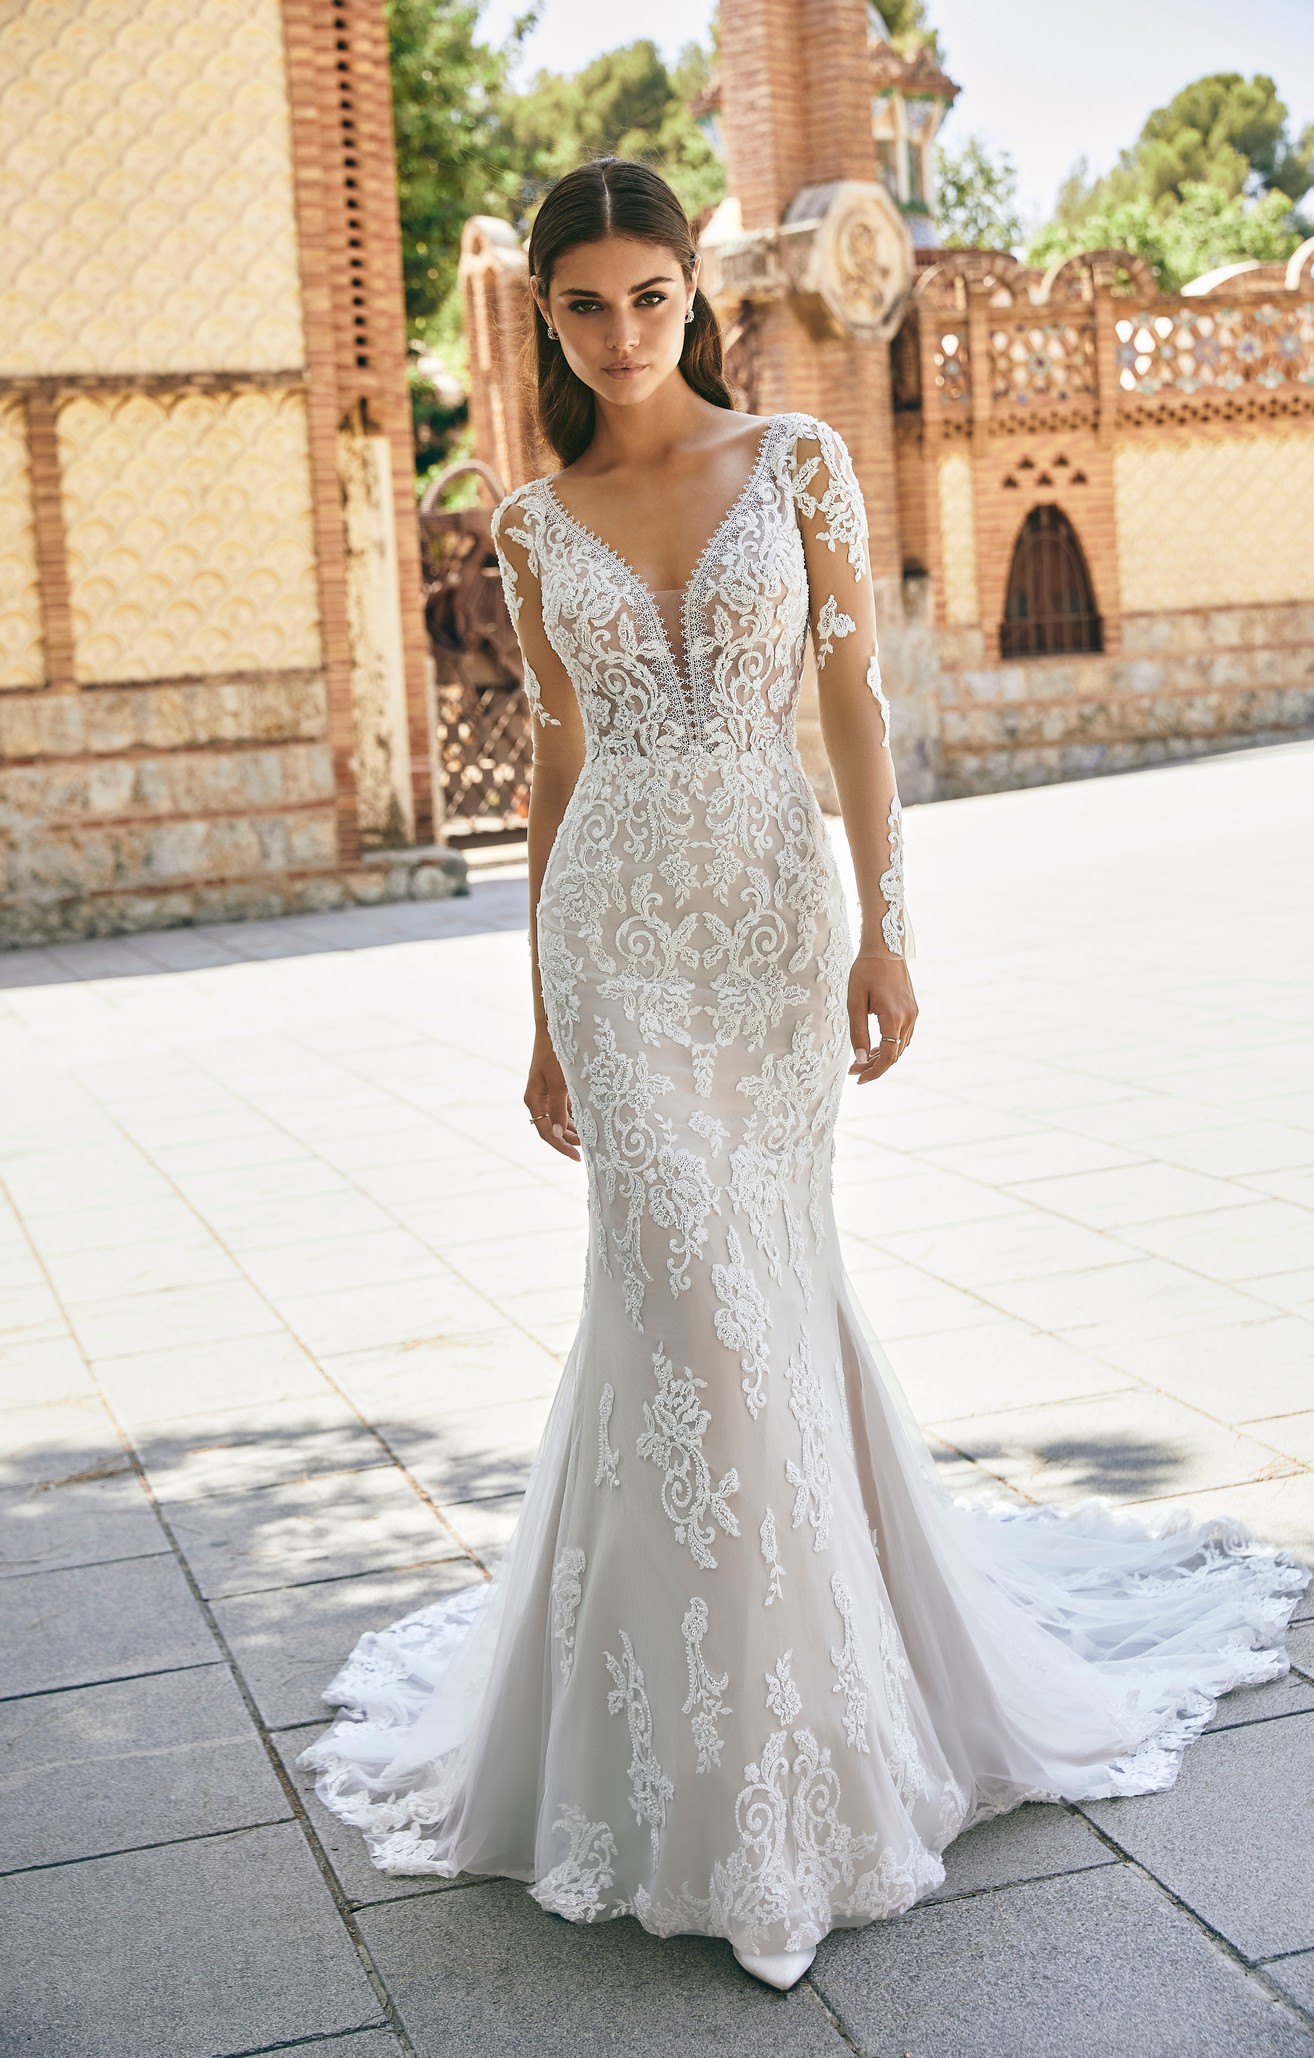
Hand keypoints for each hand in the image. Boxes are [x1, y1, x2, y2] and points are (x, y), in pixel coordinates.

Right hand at [524, 1024, 580, 1159]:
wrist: (555, 1028)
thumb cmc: (556, 1053)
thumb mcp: (560, 1083)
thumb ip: (559, 1109)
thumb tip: (558, 1135)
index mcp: (534, 1100)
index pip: (546, 1132)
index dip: (561, 1147)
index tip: (578, 1157)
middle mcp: (538, 1100)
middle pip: (553, 1128)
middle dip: (569, 1139)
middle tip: (590, 1148)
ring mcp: (547, 1094)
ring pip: (560, 1120)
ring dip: (574, 1129)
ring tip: (592, 1136)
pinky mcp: (556, 1088)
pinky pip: (565, 1108)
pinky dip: (576, 1116)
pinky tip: (589, 1120)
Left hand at [846, 953, 916, 1083]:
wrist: (884, 947)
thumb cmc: (865, 972)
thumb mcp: (854, 1003)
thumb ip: (858, 1033)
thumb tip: (860, 1059)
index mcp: (894, 1018)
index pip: (888, 1057)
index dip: (874, 1071)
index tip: (858, 1078)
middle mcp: (908, 1018)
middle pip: (895, 1054)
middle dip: (875, 1065)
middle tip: (853, 1069)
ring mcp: (913, 1014)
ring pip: (900, 1046)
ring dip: (883, 1056)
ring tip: (862, 1059)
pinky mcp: (913, 1009)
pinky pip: (903, 1036)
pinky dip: (891, 1045)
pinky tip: (876, 1046)